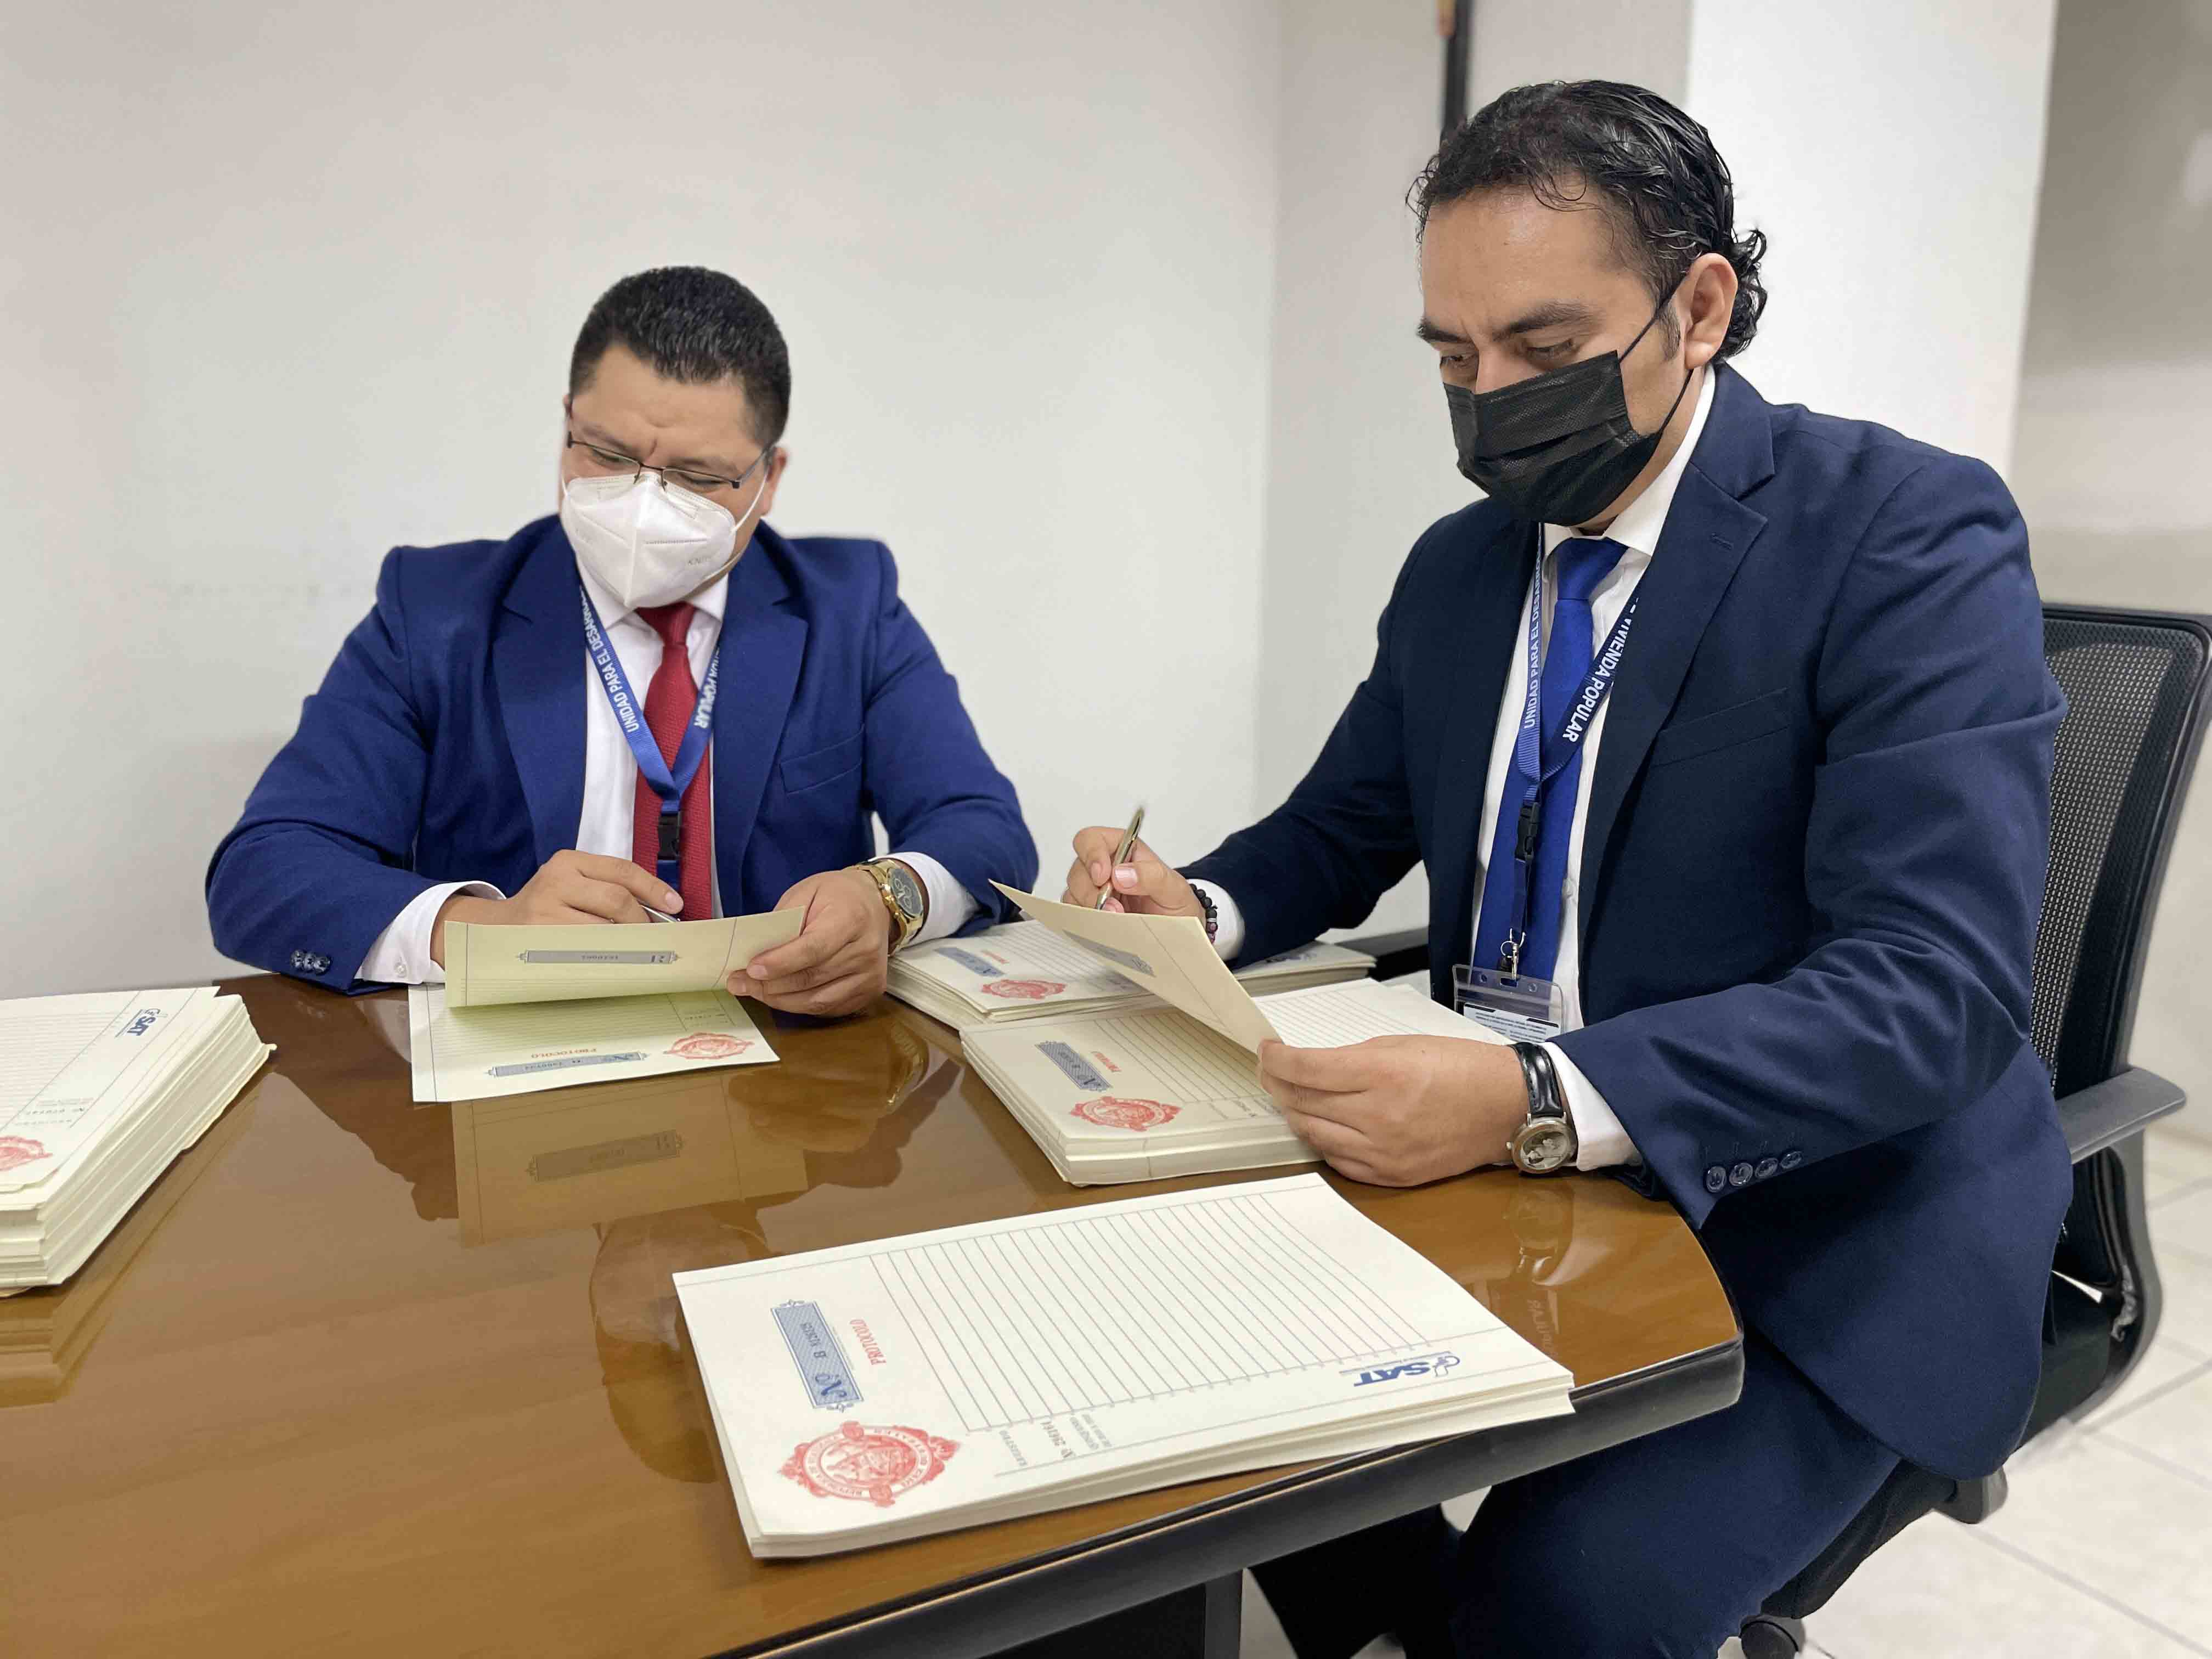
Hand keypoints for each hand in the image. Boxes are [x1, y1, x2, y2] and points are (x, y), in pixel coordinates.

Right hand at [430, 851, 680, 965]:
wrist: (495, 929)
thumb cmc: (546, 908)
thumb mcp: (572, 884)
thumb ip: (608, 888)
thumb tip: (661, 910)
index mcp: (568, 862)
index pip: (622, 870)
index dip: (654, 888)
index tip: (676, 905)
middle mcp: (555, 881)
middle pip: (616, 900)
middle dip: (643, 921)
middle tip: (655, 936)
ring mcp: (544, 912)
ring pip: (603, 929)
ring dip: (629, 942)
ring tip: (638, 949)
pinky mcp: (538, 940)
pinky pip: (585, 951)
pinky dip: (607, 957)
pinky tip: (616, 962)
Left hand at [736, 868, 891, 1016]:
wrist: (876, 904)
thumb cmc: (837, 896)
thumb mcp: (806, 892)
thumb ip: (783, 921)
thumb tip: (756, 952)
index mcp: (851, 918)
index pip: (813, 948)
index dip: (780, 963)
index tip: (751, 969)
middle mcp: (865, 950)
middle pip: (811, 978)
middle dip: (769, 985)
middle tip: (738, 983)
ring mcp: (870, 975)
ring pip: (817, 1000)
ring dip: (780, 1000)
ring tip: (754, 991)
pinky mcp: (870, 992)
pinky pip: (828, 1009)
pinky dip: (800, 1005)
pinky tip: (781, 996)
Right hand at [1061, 828, 1202, 917]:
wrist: (1178, 934)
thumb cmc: (1176, 906)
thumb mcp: (1175, 889)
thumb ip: (1153, 876)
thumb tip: (1121, 874)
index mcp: (1124, 850)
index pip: (1093, 839)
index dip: (1092, 854)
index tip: (1103, 876)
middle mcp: (1106, 867)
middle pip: (1078, 868)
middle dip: (1092, 891)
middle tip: (1114, 909)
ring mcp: (1095, 890)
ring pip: (1073, 891)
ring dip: (1090, 907)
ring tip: (1115, 920)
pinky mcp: (1090, 911)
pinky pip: (1074, 912)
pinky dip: (1085, 920)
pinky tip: (1104, 926)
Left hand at [1256, 1034, 1530, 1186]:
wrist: (1505, 1107)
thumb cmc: (1460, 1068)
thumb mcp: (1401, 1045)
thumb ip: (1352, 1058)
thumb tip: (1310, 1067)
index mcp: (1383, 1073)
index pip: (1305, 1069)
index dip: (1275, 1060)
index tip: (1266, 1052)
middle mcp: (1380, 1116)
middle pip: (1302, 1103)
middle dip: (1278, 1084)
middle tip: (1272, 1073)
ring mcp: (1385, 1151)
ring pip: (1314, 1134)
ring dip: (1296, 1114)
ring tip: (1293, 1098)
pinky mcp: (1393, 1175)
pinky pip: (1338, 1161)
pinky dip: (1323, 1141)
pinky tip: (1323, 1125)